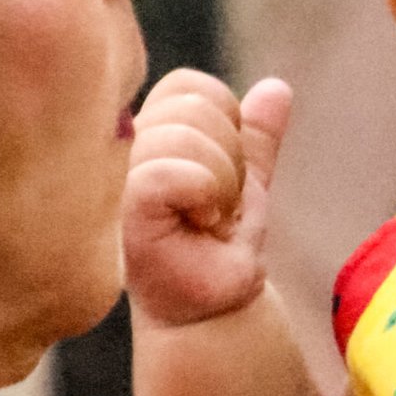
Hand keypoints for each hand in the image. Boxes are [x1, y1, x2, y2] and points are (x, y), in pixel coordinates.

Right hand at [123, 69, 290, 326]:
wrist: (211, 308)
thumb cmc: (217, 249)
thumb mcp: (243, 182)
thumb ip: (255, 138)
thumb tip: (278, 88)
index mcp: (146, 132)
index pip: (190, 87)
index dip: (227, 123)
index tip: (223, 174)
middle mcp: (123, 148)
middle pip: (194, 105)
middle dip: (230, 157)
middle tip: (218, 205)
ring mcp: (117, 176)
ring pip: (186, 136)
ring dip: (223, 183)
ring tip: (209, 218)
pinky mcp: (124, 208)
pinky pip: (171, 171)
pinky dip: (206, 193)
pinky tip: (201, 225)